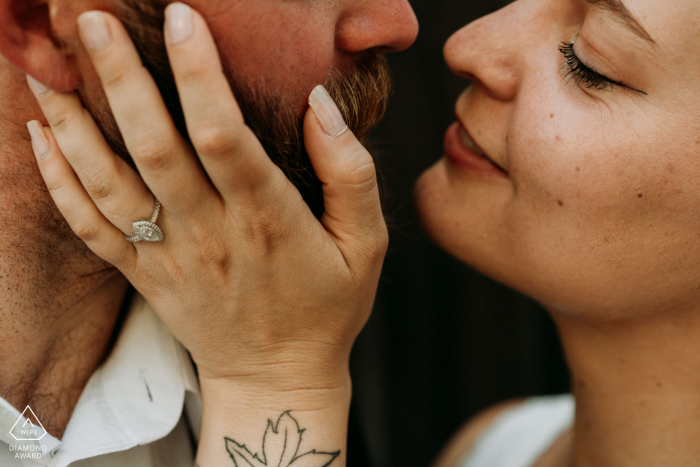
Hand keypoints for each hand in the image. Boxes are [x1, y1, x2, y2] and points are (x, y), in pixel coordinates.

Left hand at [26, 4, 387, 389]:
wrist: (276, 377)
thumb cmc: (326, 307)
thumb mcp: (367, 243)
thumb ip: (349, 171)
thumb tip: (319, 102)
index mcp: (266, 217)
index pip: (225, 134)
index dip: (199, 74)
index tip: (182, 19)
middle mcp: (209, 231)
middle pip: (153, 145)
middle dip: (118, 77)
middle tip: (89, 18)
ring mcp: (168, 255)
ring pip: (106, 180)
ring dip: (71, 121)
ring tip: (45, 65)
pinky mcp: (143, 273)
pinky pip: (88, 226)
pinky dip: (57, 180)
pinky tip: (39, 135)